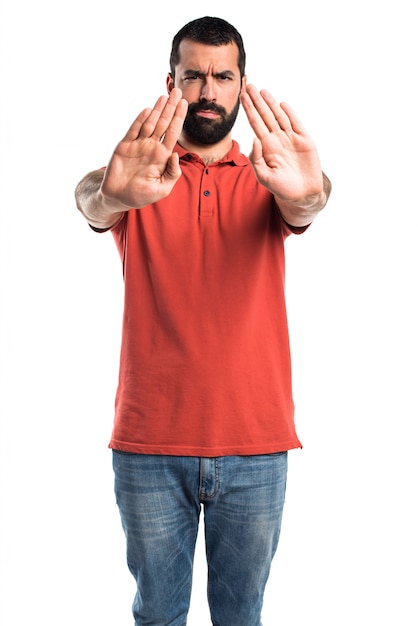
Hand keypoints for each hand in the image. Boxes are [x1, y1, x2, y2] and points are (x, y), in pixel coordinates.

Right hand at [101, 88, 187, 208]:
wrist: (118, 198)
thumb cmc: (141, 195)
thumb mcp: (162, 189)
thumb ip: (172, 174)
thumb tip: (176, 155)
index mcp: (162, 156)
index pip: (173, 133)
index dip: (179, 118)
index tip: (185, 104)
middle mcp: (151, 147)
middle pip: (163, 123)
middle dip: (171, 108)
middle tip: (177, 92)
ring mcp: (138, 145)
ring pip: (149, 123)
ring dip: (157, 110)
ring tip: (165, 96)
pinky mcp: (124, 147)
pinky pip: (133, 130)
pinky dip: (140, 120)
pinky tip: (148, 110)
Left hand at [240, 85, 324, 204]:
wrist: (302, 194)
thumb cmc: (281, 187)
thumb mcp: (264, 177)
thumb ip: (257, 159)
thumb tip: (255, 138)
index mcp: (266, 147)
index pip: (255, 123)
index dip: (248, 109)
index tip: (241, 96)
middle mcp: (277, 139)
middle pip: (265, 116)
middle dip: (256, 101)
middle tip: (248, 84)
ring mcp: (291, 138)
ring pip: (279, 116)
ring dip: (271, 103)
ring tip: (262, 90)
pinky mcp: (304, 140)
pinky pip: (296, 124)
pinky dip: (289, 114)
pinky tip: (282, 104)